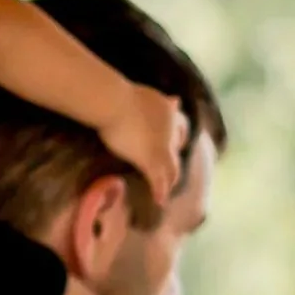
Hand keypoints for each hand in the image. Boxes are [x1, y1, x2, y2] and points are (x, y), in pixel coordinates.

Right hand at [100, 83, 186, 206]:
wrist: (114, 102)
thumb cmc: (118, 94)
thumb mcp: (144, 94)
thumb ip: (160, 101)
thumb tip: (177, 100)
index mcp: (167, 110)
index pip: (180, 124)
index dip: (178, 135)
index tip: (176, 143)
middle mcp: (169, 128)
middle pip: (177, 148)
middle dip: (175, 159)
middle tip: (171, 171)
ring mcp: (162, 145)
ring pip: (172, 167)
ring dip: (169, 179)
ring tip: (166, 191)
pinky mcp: (150, 159)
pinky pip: (158, 179)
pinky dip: (160, 191)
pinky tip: (159, 200)